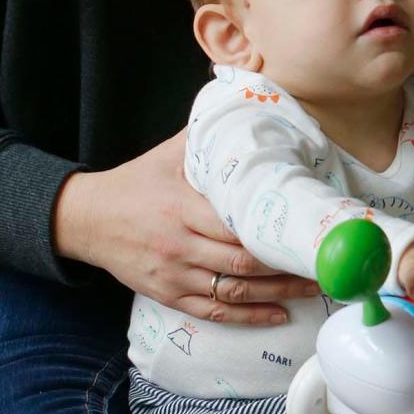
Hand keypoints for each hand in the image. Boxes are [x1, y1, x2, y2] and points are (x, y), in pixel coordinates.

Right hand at [53, 129, 318, 323]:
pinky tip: (278, 316)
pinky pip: (214, 311)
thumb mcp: (170, 154)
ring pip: (234, 291)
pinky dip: (249, 317)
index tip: (308, 230)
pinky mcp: (169, 296)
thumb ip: (209, 136)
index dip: (274, 231)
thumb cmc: (138, 181)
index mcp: (182, 207)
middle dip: (287, 266)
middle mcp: (179, 244)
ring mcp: (174, 274)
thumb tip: (249, 97)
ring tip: (315, 288)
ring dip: (278, 294)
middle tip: (325, 262)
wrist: (88, 218)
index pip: (236, 225)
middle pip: (242, 262)